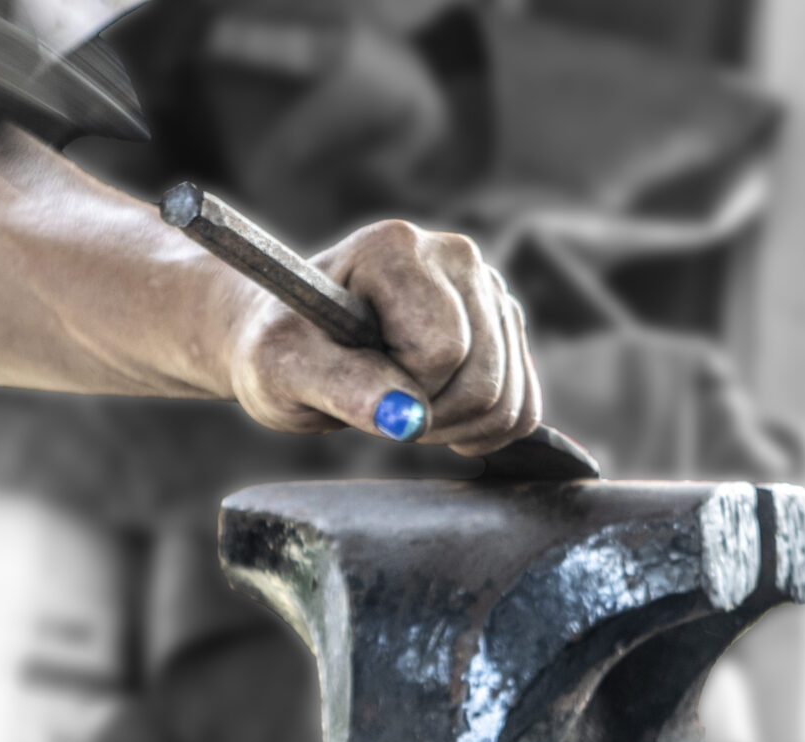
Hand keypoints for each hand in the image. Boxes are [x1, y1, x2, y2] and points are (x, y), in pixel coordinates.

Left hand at [228, 220, 541, 455]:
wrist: (294, 343)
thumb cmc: (280, 350)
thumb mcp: (284, 370)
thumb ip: (340, 386)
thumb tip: (407, 418)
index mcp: (397, 248)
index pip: (440, 349)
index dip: (400, 387)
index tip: (355, 378)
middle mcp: (455, 255)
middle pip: (484, 377)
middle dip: (429, 415)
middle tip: (377, 403)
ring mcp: (487, 289)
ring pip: (508, 398)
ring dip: (453, 427)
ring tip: (400, 406)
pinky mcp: (503, 324)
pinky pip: (524, 406)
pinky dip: (483, 430)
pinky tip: (436, 416)